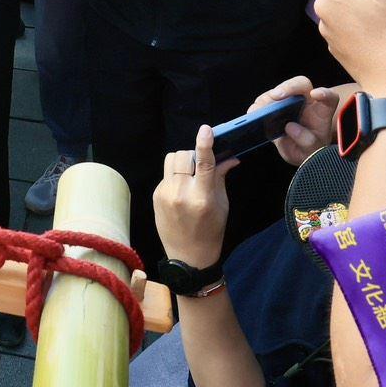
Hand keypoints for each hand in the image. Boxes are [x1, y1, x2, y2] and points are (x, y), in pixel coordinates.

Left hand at [153, 125, 235, 268]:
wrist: (188, 256)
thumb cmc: (211, 231)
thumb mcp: (222, 205)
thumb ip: (221, 178)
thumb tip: (230, 157)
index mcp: (203, 197)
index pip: (203, 164)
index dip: (204, 144)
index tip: (205, 130)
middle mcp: (181, 193)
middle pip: (183, 156)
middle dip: (193, 155)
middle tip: (199, 166)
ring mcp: (165, 194)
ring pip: (171, 160)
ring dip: (182, 161)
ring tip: (189, 175)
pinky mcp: (155, 195)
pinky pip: (166, 174)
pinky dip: (174, 175)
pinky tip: (181, 190)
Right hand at [247, 76, 341, 166]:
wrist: (298, 149)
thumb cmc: (310, 148)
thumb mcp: (313, 151)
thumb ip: (308, 142)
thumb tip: (291, 127)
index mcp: (322, 111)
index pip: (329, 97)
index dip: (325, 93)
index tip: (317, 95)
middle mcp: (307, 101)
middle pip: (301, 84)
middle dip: (289, 87)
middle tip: (276, 96)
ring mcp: (288, 101)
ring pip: (279, 90)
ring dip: (268, 97)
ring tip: (260, 110)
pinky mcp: (273, 105)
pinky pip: (263, 100)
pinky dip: (257, 106)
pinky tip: (254, 114)